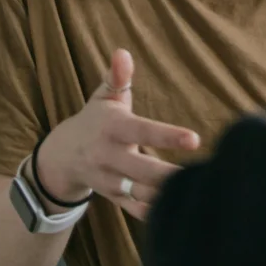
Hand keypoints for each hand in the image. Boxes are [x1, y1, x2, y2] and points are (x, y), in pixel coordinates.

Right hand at [36, 49, 199, 220]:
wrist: (63, 158)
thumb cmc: (95, 119)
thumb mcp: (103, 96)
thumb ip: (117, 76)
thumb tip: (123, 52)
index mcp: (112, 128)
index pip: (142, 132)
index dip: (167, 136)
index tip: (195, 139)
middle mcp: (109, 157)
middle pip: (142, 171)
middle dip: (170, 175)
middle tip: (202, 175)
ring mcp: (111, 182)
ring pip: (141, 194)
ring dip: (168, 194)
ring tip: (199, 191)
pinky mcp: (115, 199)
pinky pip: (136, 211)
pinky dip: (156, 212)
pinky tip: (182, 209)